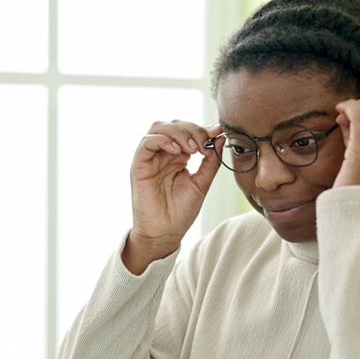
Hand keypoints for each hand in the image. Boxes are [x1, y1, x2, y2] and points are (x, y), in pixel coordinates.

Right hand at [122, 120, 223, 273]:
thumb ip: (211, 159)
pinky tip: (177, 151)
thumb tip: (220, 135)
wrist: (165, 233)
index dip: (202, 129)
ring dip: (178, 133)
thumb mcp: (202, 182)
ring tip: (192, 148)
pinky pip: (146, 143)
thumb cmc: (181, 212)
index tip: (217, 134)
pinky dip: (162, 140)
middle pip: (173, 124)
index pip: (187, 130)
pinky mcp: (139, 166)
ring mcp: (150, 159)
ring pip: (158, 128)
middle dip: (192, 129)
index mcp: (177, 156)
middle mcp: (162, 154)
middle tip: (204, 145)